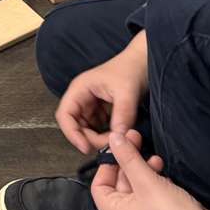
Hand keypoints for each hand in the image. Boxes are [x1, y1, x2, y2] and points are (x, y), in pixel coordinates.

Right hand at [55, 31, 146, 153]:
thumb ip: (122, 116)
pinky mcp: (101, 110)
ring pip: (87, 129)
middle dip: (90, 139)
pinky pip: (99, 128)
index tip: (86, 148)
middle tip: (109, 146)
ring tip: (117, 139)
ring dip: (99, 138)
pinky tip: (119, 134)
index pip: (65, 115)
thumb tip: (118, 139)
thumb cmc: (131, 69)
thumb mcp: (126, 92)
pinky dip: (107, 135)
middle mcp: (81, 98)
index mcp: (79, 89)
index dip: (71, 134)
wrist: (144, 61)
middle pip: (75, 126)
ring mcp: (91, 105)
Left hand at [91, 130, 209, 209]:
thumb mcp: (147, 180)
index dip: (106, 165)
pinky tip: (163, 170)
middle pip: (118, 185)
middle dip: (128, 162)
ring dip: (142, 169)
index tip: (116, 148)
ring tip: (155, 158)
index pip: (99, 187)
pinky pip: (149, 195)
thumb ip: (128, 158)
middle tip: (135, 139)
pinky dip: (153, 181)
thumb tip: (113, 138)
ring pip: (136, 188)